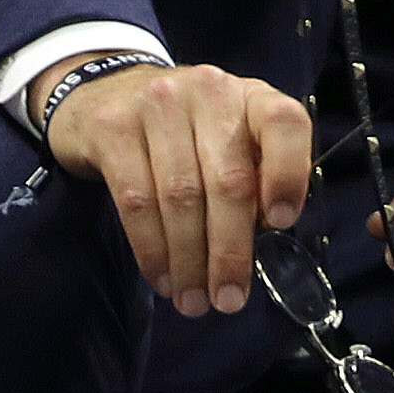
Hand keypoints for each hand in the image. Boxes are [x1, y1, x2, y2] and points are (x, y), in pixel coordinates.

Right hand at [42, 58, 311, 318]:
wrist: (105, 92)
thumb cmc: (185, 127)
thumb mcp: (229, 134)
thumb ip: (253, 171)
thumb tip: (263, 233)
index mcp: (251, 94)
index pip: (284, 122)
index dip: (288, 174)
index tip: (282, 223)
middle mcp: (209, 92)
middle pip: (228, 180)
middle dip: (230, 250)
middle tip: (230, 299)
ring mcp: (158, 106)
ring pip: (180, 197)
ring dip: (189, 260)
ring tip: (194, 300)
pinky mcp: (113, 129)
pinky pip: (135, 201)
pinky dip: (152, 249)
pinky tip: (163, 278)